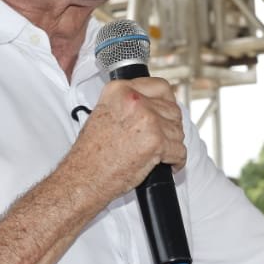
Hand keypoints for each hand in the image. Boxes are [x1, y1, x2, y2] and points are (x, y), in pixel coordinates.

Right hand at [71, 77, 186, 200]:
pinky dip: (176, 161)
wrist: (84, 177)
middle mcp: (134, 100)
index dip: (166, 103)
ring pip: (177, 131)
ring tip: (158, 154)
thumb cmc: (90, 153)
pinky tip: (166, 164)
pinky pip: (180, 151)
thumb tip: (153, 105)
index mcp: (120, 90)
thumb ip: (128, 104)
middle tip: (159, 140)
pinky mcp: (157, 142)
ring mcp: (148, 120)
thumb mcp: (103, 114)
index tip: (166, 113)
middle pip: (172, 110)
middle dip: (169, 127)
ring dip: (172, 145)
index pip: (160, 87)